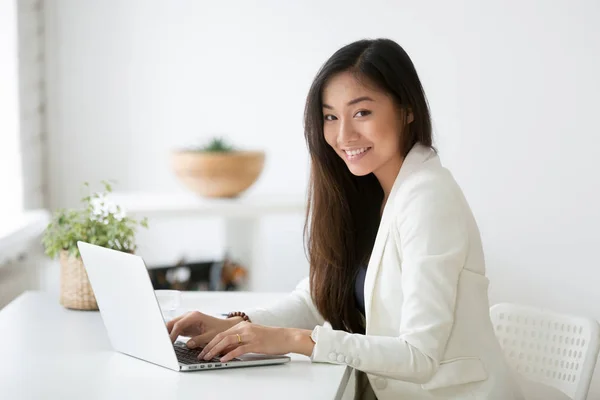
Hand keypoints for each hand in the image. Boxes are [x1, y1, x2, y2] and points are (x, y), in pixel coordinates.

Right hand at [166, 311, 241, 348]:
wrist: (225, 327)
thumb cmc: (219, 329)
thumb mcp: (211, 336)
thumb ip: (199, 340)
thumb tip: (188, 344)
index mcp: (195, 316)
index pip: (179, 324)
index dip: (172, 334)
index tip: (169, 342)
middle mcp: (189, 316)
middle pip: (173, 322)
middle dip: (166, 332)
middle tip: (162, 344)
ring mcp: (187, 320)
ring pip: (172, 325)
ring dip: (167, 333)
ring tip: (163, 345)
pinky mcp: (186, 325)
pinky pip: (176, 329)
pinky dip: (171, 335)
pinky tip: (169, 343)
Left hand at [198, 321, 314, 361]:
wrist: (286, 337)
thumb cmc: (270, 338)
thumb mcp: (252, 337)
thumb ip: (238, 341)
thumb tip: (224, 350)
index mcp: (242, 326)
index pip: (221, 333)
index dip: (209, 341)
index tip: (201, 349)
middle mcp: (244, 328)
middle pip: (221, 336)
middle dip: (208, 346)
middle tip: (200, 355)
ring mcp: (250, 335)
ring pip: (227, 341)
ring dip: (215, 350)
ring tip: (207, 357)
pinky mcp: (256, 343)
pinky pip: (239, 349)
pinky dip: (229, 354)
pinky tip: (223, 359)